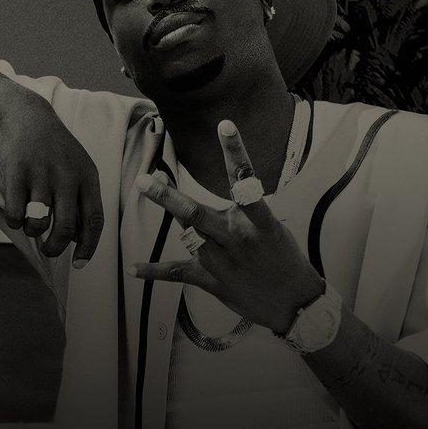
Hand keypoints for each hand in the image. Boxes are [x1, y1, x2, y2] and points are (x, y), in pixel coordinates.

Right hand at [0, 89, 103, 266]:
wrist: (27, 113)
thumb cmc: (54, 149)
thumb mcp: (77, 167)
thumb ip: (81, 199)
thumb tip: (78, 239)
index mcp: (87, 176)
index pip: (94, 220)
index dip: (88, 247)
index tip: (79, 263)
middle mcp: (67, 175)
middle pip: (65, 228)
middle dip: (55, 248)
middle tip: (49, 251)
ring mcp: (41, 173)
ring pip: (39, 223)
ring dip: (34, 232)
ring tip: (31, 224)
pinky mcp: (17, 171)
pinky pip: (16, 212)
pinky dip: (16, 222)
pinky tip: (16, 214)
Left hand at [128, 120, 322, 333]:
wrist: (294, 303)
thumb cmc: (282, 257)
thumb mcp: (270, 227)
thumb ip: (239, 211)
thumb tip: (210, 195)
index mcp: (258, 222)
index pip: (245, 181)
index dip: (235, 152)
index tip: (225, 125)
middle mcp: (237, 239)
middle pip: (196, 213)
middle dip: (168, 197)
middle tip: (146, 179)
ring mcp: (222, 262)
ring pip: (186, 234)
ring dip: (169, 212)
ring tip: (149, 188)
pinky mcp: (212, 281)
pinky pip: (177, 273)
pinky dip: (154, 271)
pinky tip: (133, 268)